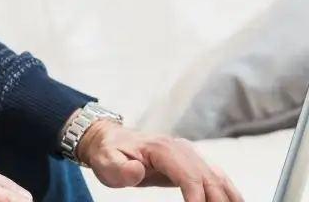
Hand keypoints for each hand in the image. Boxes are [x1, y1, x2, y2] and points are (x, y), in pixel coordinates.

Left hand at [78, 120, 243, 201]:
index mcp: (162, 149)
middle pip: (209, 178)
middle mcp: (182, 149)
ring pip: (218, 177)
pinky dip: (228, 192)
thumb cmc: (109, 152)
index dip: (198, 198)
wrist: (111, 139)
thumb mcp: (106, 162)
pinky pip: (217, 177)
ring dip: (229, 198)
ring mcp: (190, 154)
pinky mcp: (193, 161)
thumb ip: (120, 168)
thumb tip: (137, 170)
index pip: (189, 176)